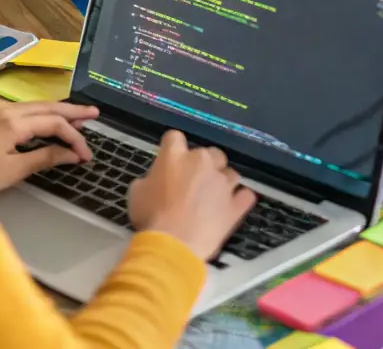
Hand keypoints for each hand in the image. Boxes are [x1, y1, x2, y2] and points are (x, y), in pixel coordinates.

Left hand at [0, 102, 97, 194]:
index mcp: (12, 122)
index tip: (85, 155)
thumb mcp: (13, 171)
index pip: (53, 123)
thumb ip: (44, 158)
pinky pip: (22, 110)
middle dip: (72, 112)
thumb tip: (72, 154)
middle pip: (47, 106)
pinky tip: (49, 121)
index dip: (74, 137)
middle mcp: (5, 108)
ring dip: (57, 112)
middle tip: (95, 114)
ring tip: (79, 117)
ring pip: (35, 106)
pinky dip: (40, 115)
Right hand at [128, 130, 256, 259]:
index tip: (170, 159)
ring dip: (222, 181)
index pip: (175, 137)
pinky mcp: (235, 204)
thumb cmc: (151, 217)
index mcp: (175, 156)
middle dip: (203, 163)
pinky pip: (246, 195)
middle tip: (192, 182)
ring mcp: (222, 182)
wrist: (173, 244)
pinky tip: (233, 205)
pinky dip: (240, 199)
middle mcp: (203, 162)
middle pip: (209, 152)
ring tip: (213, 197)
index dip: (172, 147)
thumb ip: (149, 178)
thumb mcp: (137, 192)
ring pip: (230, 172)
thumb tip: (155, 179)